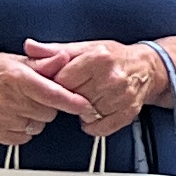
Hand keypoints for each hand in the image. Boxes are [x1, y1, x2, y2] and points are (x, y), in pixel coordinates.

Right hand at [0, 49, 88, 147]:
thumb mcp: (15, 59)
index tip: (85, 105)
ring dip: (35, 117)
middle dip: (47, 105)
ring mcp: (4, 120)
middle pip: (49, 112)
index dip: (71, 101)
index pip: (52, 93)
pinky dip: (23, 128)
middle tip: (34, 95)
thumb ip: (43, 62)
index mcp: (17, 78)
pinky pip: (25, 137)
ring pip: (38, 126)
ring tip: (20, 104)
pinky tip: (13, 115)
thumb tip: (64, 58)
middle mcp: (11, 100)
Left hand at [25, 37, 157, 136]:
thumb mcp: (83, 47)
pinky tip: (95, 113)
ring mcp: (121, 97)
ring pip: (85, 114)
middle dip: (70, 97)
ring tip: (88, 98)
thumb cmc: (113, 56)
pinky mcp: (127, 113)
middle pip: (73, 98)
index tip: (61, 81)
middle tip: (77, 90)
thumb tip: (29, 47)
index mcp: (98, 58)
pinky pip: (99, 128)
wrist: (146, 67)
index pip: (62, 80)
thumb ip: (53, 50)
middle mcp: (112, 77)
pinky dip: (93, 124)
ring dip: (82, 111)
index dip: (57, 83)